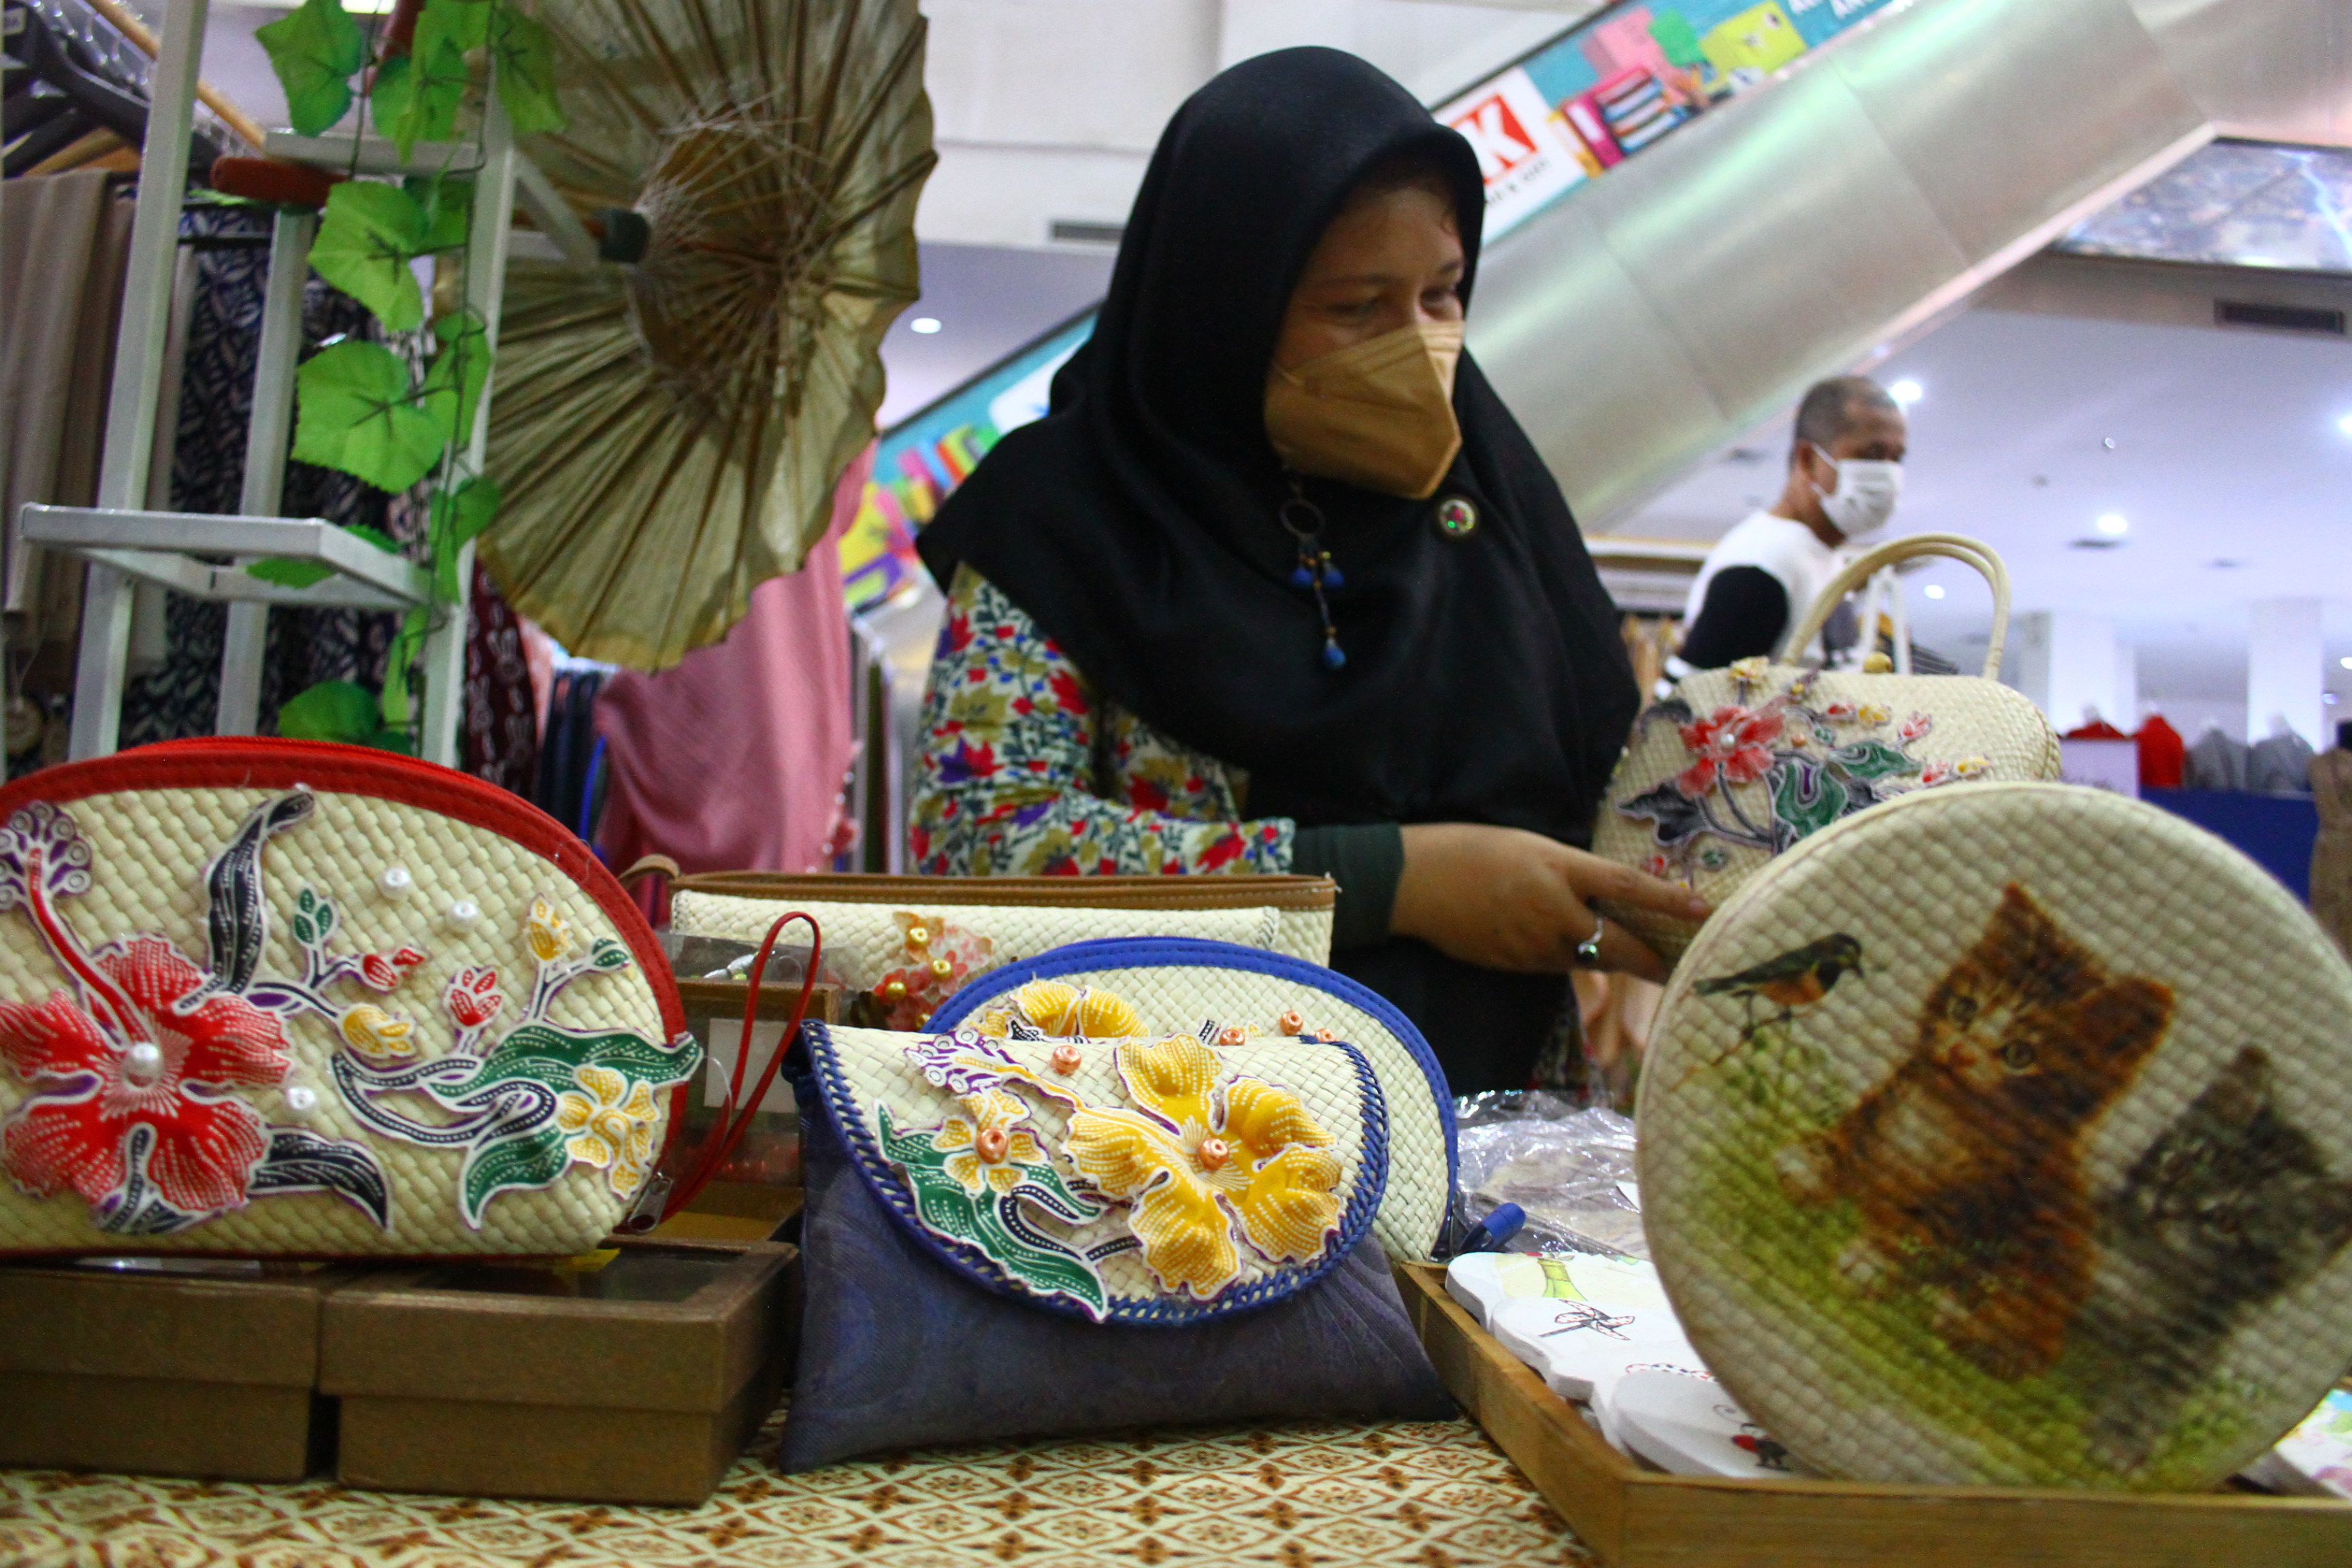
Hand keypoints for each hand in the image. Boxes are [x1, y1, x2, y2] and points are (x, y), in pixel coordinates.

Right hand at [1389, 823, 1707, 982]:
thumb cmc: (1470, 848)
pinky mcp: (1516, 965)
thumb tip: (1604, 890)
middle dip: (1653, 958)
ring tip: (1640, 962)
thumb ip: (1569, 870)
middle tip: (1679, 966)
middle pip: (1618, 942)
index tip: (1702, 910)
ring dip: (1614, 961)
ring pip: (1589, 960)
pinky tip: (1576, 954)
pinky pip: (1556, 966)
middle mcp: (1553, 910)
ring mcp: (1534, 944)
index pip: (1627, 887)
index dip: (1668, 901)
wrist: (1415, 882)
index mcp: (1559, 869)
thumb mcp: (1529, 846)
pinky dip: (1573, 961)